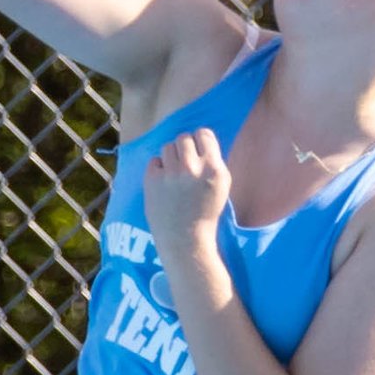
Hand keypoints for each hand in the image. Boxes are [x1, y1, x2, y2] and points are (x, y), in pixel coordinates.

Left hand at [144, 128, 231, 267]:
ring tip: (174, 175)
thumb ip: (213, 161)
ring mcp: (171, 173)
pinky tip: (164, 185)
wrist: (186, 241)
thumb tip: (199, 138)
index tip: (197, 151)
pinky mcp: (152, 180)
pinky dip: (158, 169)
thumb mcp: (222, 185)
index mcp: (214, 169)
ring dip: (171, 157)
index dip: (200, 140)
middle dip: (184, 148)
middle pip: (184, 137)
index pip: (204, 133)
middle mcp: (193, 168)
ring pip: (168, 147)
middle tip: (185, 164)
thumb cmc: (205, 213)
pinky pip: (154, 161)